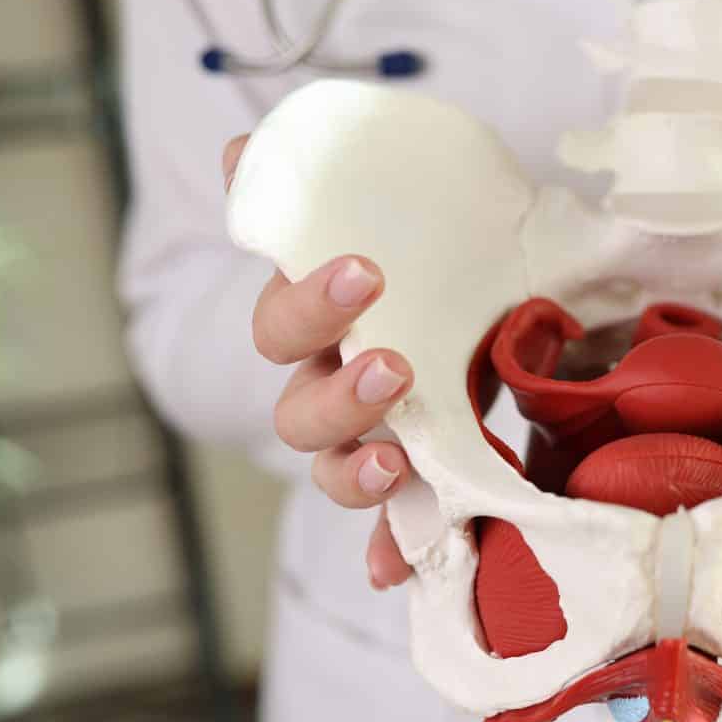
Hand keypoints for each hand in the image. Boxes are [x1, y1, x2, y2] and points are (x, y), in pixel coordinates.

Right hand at [224, 135, 417, 589]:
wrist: (482, 296)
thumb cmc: (430, 252)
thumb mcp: (403, 207)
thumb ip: (325, 185)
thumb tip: (239, 148)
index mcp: (321, 322)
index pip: (285, 320)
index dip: (311, 302)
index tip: (367, 271)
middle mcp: (327, 385)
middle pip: (298, 412)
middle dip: (340, 395)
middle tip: (395, 368)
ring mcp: (364, 439)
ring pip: (330, 472)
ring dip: (355, 472)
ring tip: (397, 459)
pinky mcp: (410, 480)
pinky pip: (388, 530)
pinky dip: (388, 551)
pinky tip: (396, 572)